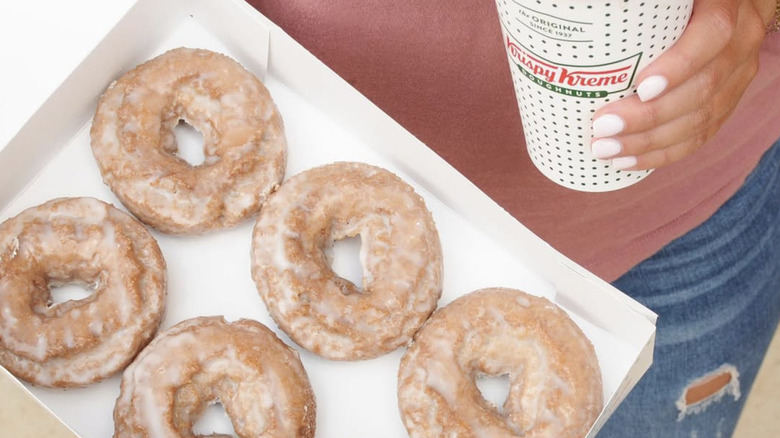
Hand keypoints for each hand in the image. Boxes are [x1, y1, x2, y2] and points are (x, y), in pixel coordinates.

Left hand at [589, 0, 775, 170]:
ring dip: (650, 142)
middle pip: (703, 88)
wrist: (721, 6)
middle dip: (649, 117)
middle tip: (603, 127)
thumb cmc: (677, 1)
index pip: (713, 35)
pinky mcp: (729, 100)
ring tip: (608, 149)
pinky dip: (663, 153)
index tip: (642, 88)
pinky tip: (629, 160)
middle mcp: (740, 43)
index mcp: (727, 7)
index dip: (680, 66)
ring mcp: (739, 75)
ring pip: (702, 118)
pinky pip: (702, 134)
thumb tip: (599, 22)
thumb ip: (641, 8)